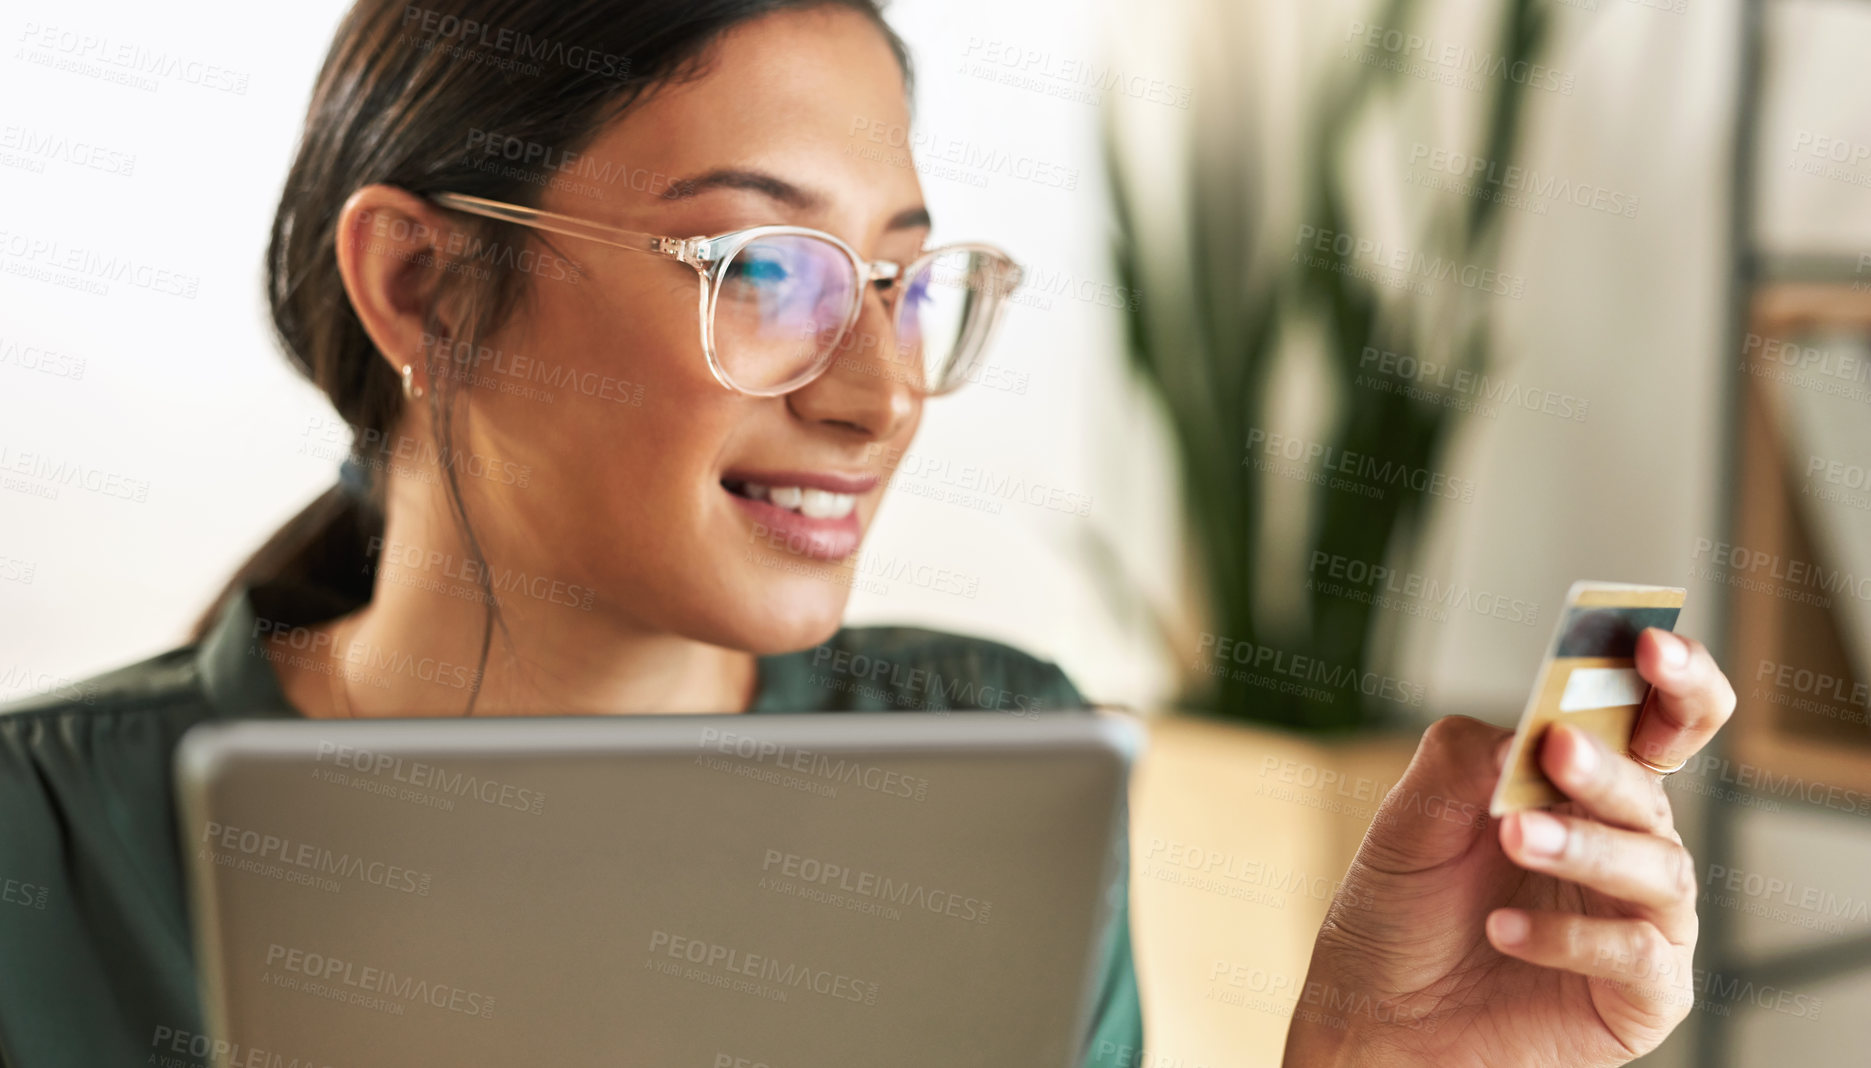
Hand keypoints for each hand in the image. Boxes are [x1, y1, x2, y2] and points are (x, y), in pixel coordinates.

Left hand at [1282, 629, 1735, 1066]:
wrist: (1372, 1021)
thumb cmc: (1397, 917)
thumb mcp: (1406, 826)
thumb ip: (1462, 764)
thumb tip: (1528, 732)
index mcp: (1582, 791)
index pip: (1657, 721)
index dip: (1673, 678)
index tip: (1650, 643)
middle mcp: (1624, 848)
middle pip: (1656, 791)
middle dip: (1609, 766)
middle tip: (1556, 750)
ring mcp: (1640, 921)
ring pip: (1657, 866)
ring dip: (1584, 844)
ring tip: (1512, 836)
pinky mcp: (1641, 995)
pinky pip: (1637, 954)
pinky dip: (1572, 937)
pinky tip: (1503, 929)